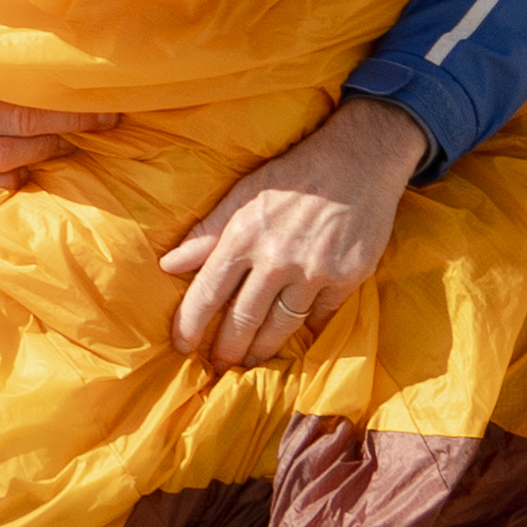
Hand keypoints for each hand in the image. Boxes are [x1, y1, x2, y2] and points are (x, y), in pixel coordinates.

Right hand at [0, 48, 107, 195]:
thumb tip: (30, 30)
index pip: (18, 86)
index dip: (62, 91)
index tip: (99, 88)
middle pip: (23, 125)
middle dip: (70, 125)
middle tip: (106, 120)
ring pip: (6, 159)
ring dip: (44, 154)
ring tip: (67, 145)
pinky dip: (7, 183)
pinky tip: (24, 172)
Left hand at [160, 94, 428, 372]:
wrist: (359, 159)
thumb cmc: (294, 176)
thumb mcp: (244, 193)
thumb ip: (207, 232)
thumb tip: (168, 265)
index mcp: (244, 236)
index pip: (207, 293)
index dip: (190, 325)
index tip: (181, 346)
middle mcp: (276, 259)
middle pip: (243, 320)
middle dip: (226, 351)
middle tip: (218, 368)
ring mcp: (313, 272)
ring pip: (280, 327)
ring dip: (262, 350)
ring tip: (251, 361)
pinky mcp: (346, 278)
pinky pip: (320, 316)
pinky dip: (307, 328)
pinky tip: (297, 337)